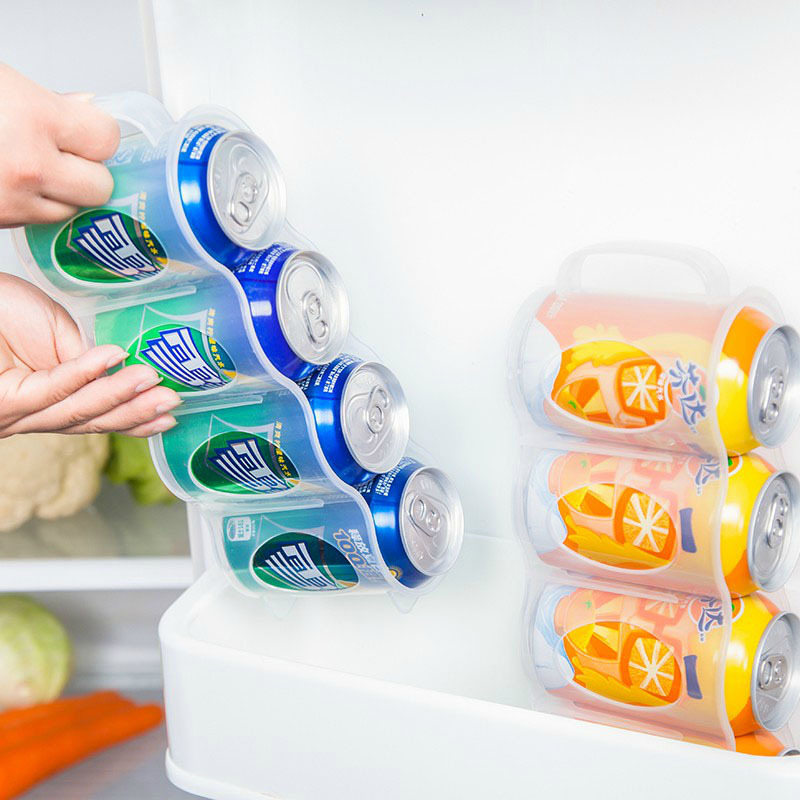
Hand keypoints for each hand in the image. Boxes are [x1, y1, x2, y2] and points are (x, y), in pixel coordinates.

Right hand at [0, 64, 118, 227]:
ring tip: (31, 169)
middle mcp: (28, 166)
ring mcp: (13, 202)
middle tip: (64, 156)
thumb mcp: (1, 83)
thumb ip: (49, 100)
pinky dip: (32, 207)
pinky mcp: (0, 225)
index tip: (88, 130)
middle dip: (87, 172)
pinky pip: (37, 223)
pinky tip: (13, 184)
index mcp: (33, 117)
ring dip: (61, 194)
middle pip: (100, 186)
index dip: (98, 134)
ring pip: (72, 211)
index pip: (107, 138)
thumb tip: (86, 107)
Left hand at [0, 275, 179, 436]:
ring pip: (77, 412)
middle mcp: (32, 416)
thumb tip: (120, 374)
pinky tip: (114, 359)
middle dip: (135, 413)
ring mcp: (17, 411)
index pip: (95, 418)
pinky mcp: (5, 400)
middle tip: (171, 402)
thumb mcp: (57, 335)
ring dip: (120, 396)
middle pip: (91, 423)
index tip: (169, 414)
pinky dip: (88, 374)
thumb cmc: (1, 310)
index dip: (134, 418)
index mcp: (46, 403)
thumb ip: (85, 361)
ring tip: (152, 381)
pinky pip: (55, 388)